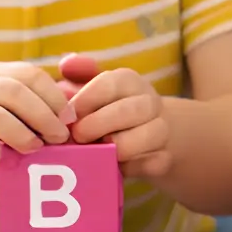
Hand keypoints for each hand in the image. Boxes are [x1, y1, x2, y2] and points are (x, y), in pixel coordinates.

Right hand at [0, 61, 68, 178]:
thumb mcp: (15, 112)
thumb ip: (41, 105)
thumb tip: (77, 112)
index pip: (29, 74)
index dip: (54, 96)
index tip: (71, 120)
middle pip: (12, 91)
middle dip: (41, 114)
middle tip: (59, 137)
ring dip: (17, 131)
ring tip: (34, 147)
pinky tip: (0, 156)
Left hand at [60, 52, 169, 178]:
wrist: (150, 136)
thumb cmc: (109, 112)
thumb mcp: (92, 91)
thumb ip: (77, 76)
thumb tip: (67, 63)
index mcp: (129, 82)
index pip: (110, 84)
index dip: (85, 101)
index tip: (68, 116)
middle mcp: (149, 102)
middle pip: (129, 110)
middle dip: (99, 124)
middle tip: (78, 136)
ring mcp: (161, 129)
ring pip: (146, 136)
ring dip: (118, 146)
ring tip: (98, 152)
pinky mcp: (164, 158)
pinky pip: (149, 163)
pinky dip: (129, 167)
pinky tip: (114, 166)